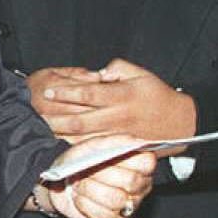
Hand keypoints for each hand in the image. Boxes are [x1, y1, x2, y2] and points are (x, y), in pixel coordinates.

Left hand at [37, 58, 195, 152]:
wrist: (180, 123)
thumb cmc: (158, 95)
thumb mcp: (140, 74)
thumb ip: (116, 69)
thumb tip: (96, 73)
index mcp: (121, 96)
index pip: (88, 93)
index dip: (66, 92)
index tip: (48, 91)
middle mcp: (117, 117)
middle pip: (80, 119)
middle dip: (56, 118)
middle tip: (37, 114)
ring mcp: (117, 135)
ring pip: (83, 137)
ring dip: (61, 134)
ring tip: (42, 130)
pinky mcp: (118, 147)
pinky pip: (93, 148)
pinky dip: (76, 147)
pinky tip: (60, 144)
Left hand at [40, 133, 156, 217]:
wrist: (60, 182)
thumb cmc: (82, 162)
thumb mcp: (94, 145)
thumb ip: (114, 141)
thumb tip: (133, 142)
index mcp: (139, 164)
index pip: (146, 162)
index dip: (126, 159)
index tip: (106, 156)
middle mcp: (139, 187)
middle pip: (131, 181)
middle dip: (102, 174)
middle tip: (85, 170)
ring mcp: (127, 206)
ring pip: (116, 200)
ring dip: (90, 189)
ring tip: (79, 183)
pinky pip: (102, 215)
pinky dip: (85, 204)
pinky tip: (79, 197)